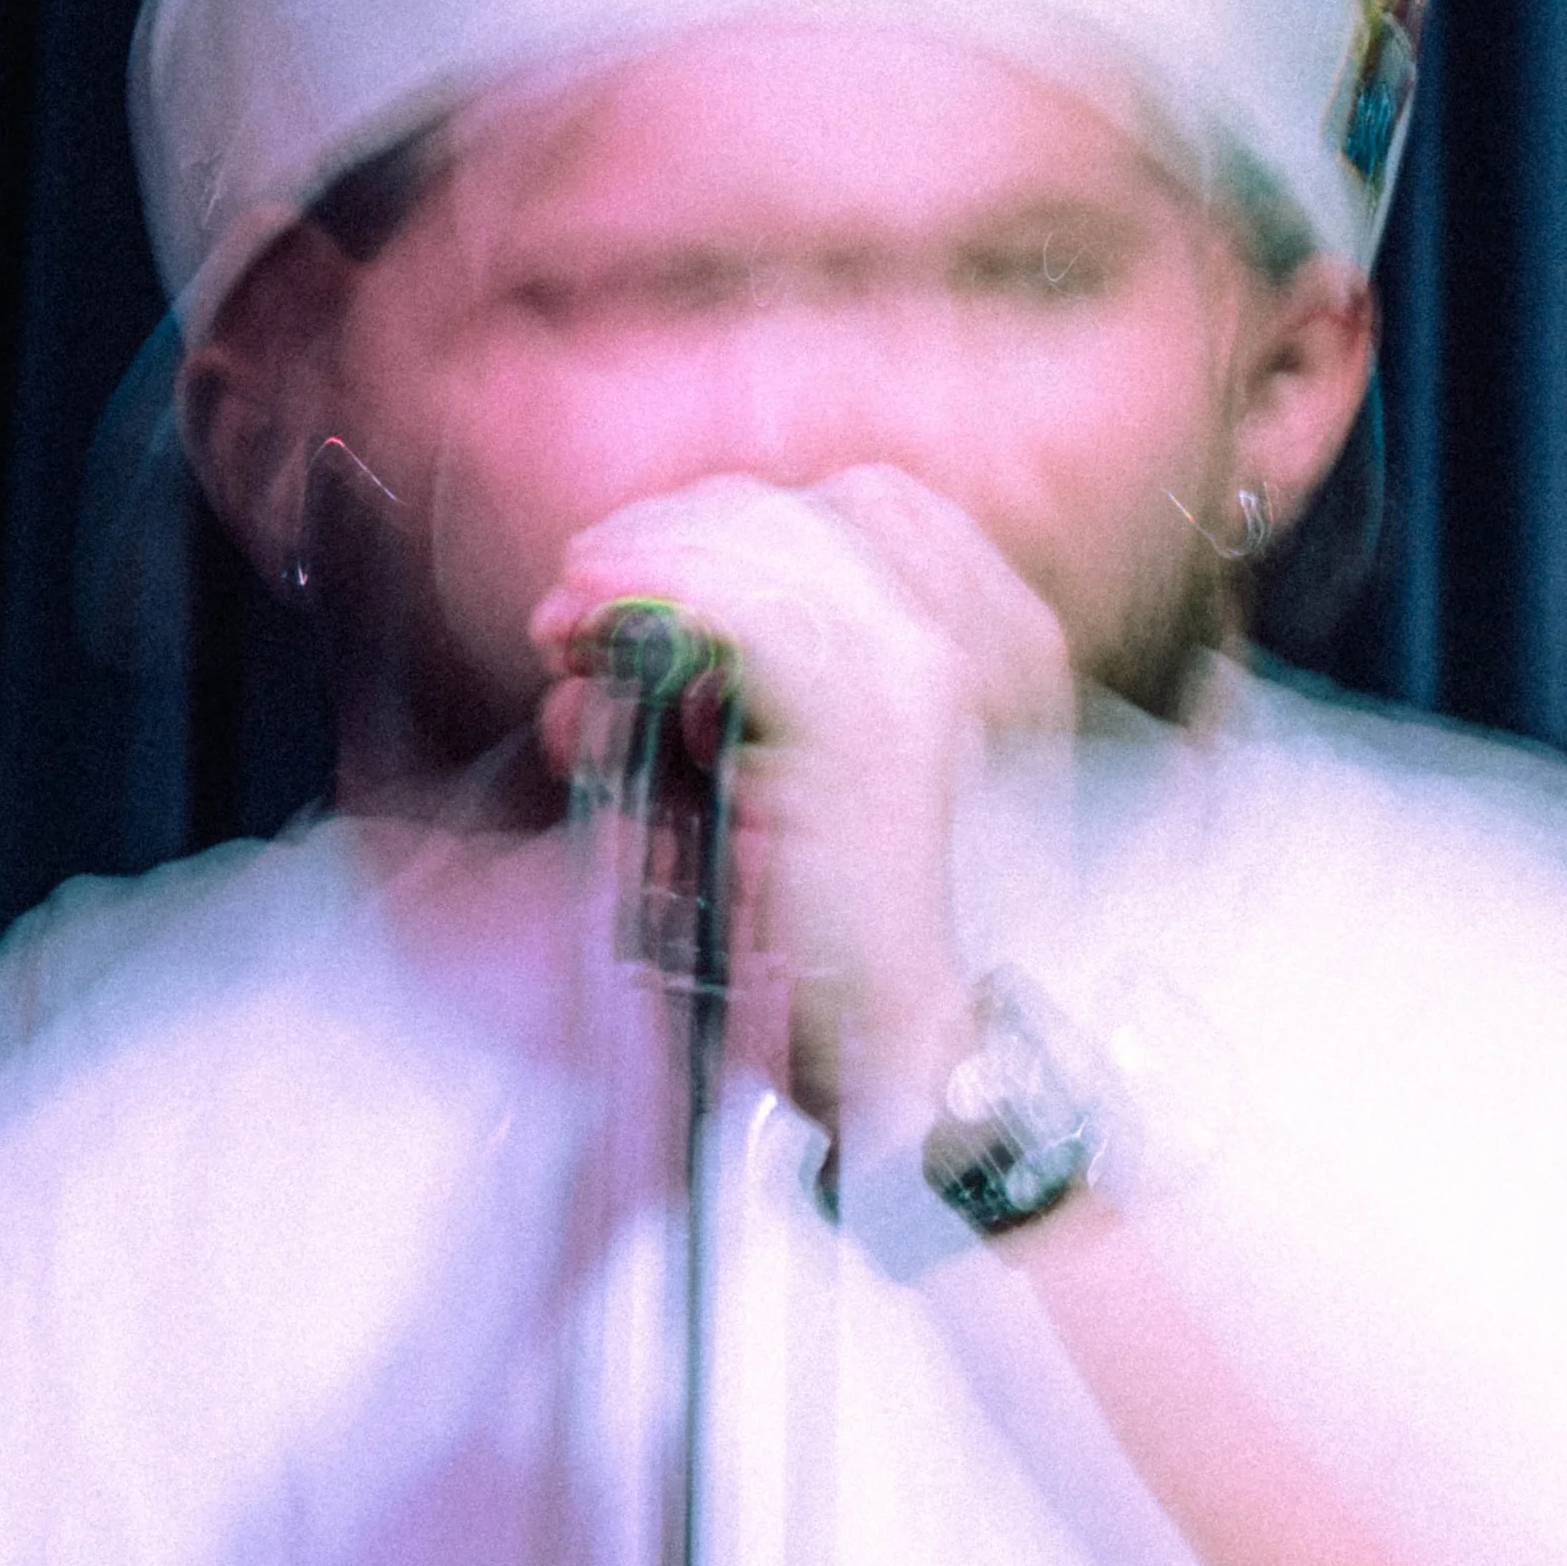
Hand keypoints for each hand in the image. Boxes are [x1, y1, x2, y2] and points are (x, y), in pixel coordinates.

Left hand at [530, 467, 1071, 1118]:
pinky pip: (749, 612)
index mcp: (996, 646)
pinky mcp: (874, 723)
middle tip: (579, 592)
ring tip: (570, 616)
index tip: (642, 566)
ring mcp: (929, 675)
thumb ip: (775, 693)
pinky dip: (659, 596)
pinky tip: (599, 620)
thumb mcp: (817, 783)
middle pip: (809, 510)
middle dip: (676, 534)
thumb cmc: (848, 943)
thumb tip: (661, 633)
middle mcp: (983, 642)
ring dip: (649, 562)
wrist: (898, 1055)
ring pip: (771, 544)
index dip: (740, 523)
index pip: (867, 511)